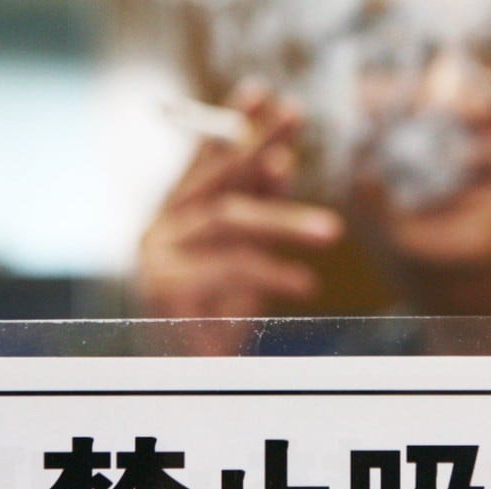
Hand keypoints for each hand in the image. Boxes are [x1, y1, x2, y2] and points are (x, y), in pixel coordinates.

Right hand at [134, 82, 343, 326]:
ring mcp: (156, 259)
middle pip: (215, 179)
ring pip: (228, 220)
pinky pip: (231, 271)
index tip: (262, 91)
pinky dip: (273, 276)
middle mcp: (156, 232)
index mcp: (170, 221)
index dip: (231, 125)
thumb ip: (256, 215)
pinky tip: (307, 286)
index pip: (203, 162)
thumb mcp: (241, 265)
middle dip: (259, 146)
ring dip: (283, 221)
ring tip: (334, 232)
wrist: (183, 394)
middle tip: (298, 116)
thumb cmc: (215, 329)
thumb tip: (282, 164)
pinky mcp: (164, 291)